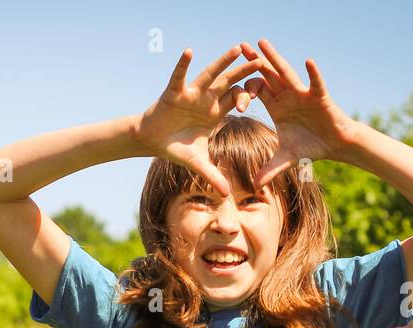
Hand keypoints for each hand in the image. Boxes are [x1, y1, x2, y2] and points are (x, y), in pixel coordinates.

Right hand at [132, 45, 263, 196]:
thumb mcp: (197, 162)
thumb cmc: (176, 148)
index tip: (261, 92)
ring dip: (222, 62)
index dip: (249, 95)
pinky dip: (182, 64)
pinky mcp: (174, 92)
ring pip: (209, 75)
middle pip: (229, 82)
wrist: (151, 141)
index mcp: (215, 112)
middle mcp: (206, 99)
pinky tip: (189, 52)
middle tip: (261, 60)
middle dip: (244, 72)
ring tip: (236, 49)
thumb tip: (227, 194)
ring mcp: (190, 94)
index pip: (237, 99)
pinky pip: (179, 76)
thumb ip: (213, 175)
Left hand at [239, 39, 360, 189]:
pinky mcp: (319, 96)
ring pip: (286, 73)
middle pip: (267, 75)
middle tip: (240, 47)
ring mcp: (302, 93)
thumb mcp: (285, 159)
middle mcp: (287, 95)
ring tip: (262, 43)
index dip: (244, 90)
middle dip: (254, 62)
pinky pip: (315, 83)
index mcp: (276, 106)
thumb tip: (254, 186)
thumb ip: (269, 169)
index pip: (256, 91)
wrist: (334, 144)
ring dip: (275, 58)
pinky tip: (308, 62)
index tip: (232, 94)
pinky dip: (313, 74)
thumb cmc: (310, 146)